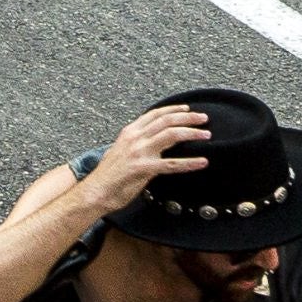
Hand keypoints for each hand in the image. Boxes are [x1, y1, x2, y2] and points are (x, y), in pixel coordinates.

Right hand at [80, 104, 210, 215]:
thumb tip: (150, 143)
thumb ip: (135, 144)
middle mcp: (135, 138)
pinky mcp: (144, 169)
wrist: (95, 191)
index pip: (155, 114)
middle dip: (188, 118)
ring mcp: (140, 152)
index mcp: (129, 132)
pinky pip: (172, 164)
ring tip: (206, 135)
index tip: (187, 109)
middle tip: (203, 119)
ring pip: (172, 135)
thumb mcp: (120, 151)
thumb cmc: (107, 176)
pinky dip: (190, 162)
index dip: (173, 109)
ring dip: (192, 133)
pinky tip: (201, 162)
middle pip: (167, 121)